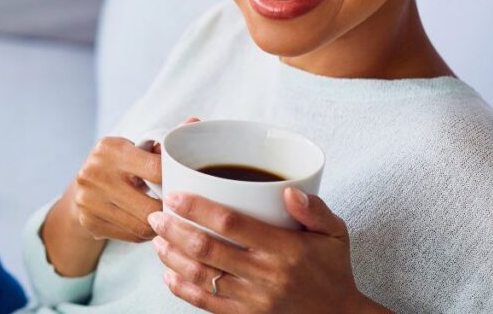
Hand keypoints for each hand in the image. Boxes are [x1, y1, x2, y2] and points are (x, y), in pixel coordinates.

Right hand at [70, 117, 200, 242]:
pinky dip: (144, 233)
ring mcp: (88, 199)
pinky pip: (130, 236)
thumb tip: (195, 122)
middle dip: (169, 209)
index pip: (156, 169)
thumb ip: (164, 142)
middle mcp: (95, 173)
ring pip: (142, 225)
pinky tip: (148, 224)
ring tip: (167, 218)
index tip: (185, 185)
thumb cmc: (119, 164)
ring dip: (160, 225)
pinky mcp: (88, 221)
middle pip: (150, 205)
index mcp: (111, 149)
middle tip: (180, 208)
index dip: (175, 180)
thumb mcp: (136, 149)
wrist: (81, 187)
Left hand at [148, 188, 390, 312]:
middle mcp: (265, 275)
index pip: (231, 224)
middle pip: (207, 249)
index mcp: (284, 249)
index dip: (198, 208)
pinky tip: (168, 273)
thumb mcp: (335, 233)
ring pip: (202, 277)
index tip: (175, 196)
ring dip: (173, 257)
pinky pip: (207, 304)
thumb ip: (315, 208)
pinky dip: (183, 289)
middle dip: (175, 230)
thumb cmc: (333, 269)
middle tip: (157, 215)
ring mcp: (253, 300)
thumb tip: (289, 190)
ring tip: (156, 240)